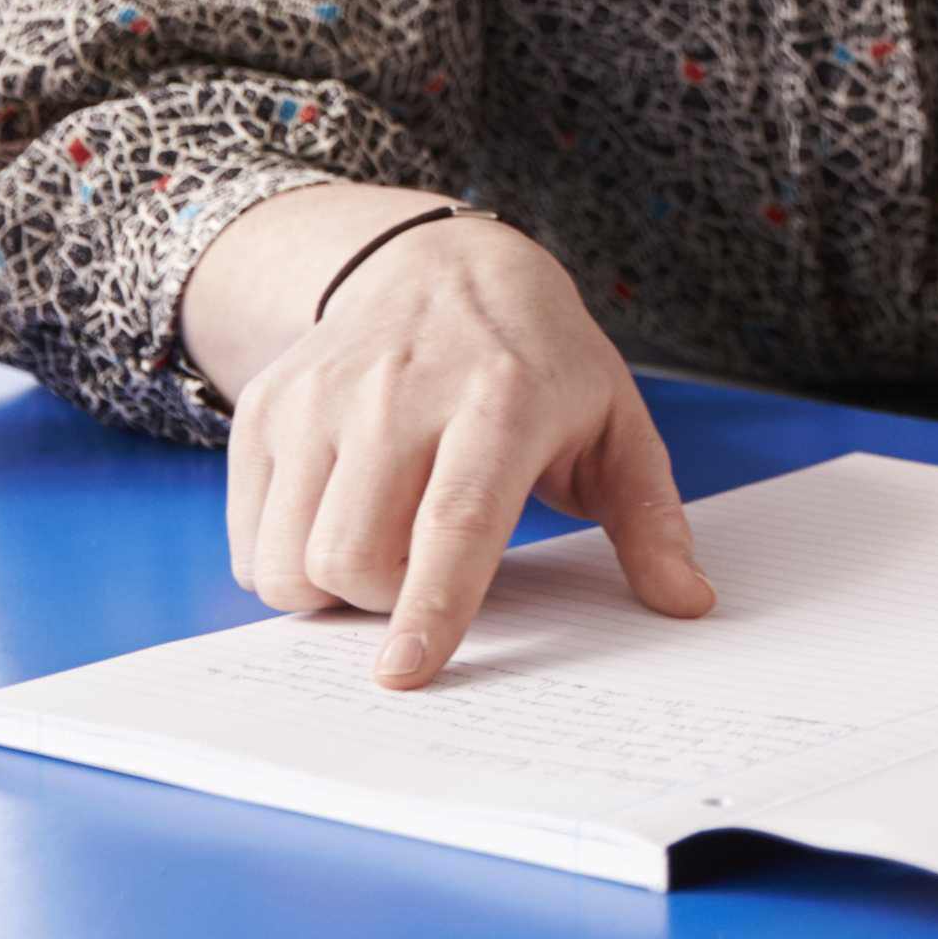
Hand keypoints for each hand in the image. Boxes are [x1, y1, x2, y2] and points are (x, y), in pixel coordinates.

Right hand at [222, 213, 711, 685]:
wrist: (443, 265)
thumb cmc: (541, 362)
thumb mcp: (616, 423)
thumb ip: (651, 519)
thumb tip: (687, 603)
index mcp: (499, 399)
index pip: (455, 520)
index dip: (430, 605)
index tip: (408, 673)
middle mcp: (397, 391)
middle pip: (354, 556)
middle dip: (385, 604)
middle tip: (425, 574)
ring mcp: (319, 396)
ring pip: (288, 557)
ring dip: (330, 591)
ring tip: (384, 546)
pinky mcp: (266, 406)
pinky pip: (250, 537)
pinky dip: (285, 559)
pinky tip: (338, 518)